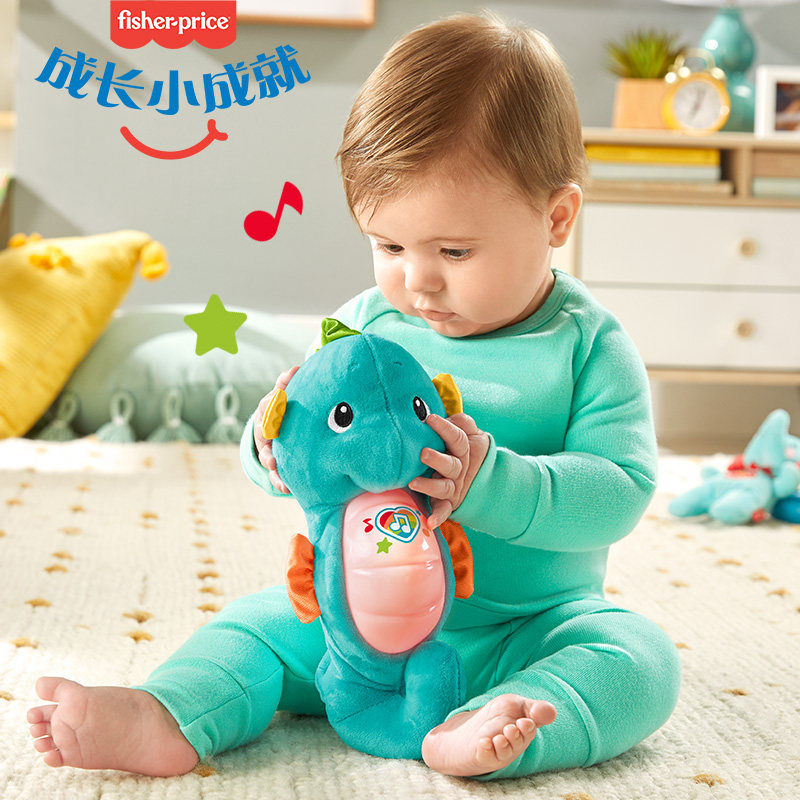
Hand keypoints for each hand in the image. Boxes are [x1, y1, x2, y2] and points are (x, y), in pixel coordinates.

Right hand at [254, 365, 298, 494]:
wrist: (283, 431)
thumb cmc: (286, 410)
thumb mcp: (285, 396)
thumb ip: (287, 383)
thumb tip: (296, 368)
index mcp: (268, 412)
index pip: (266, 406)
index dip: (270, 405)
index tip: (276, 402)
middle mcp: (265, 432)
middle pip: (263, 432)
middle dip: (267, 433)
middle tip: (272, 433)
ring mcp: (268, 450)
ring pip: (266, 456)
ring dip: (270, 460)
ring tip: (275, 464)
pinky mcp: (276, 467)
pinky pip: (275, 476)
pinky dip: (279, 481)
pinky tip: (286, 488)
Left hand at [409, 413, 489, 529]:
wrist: (480, 473)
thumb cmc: (462, 447)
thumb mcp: (468, 432)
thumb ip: (461, 423)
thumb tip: (450, 415)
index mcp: (463, 450)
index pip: (457, 438)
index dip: (445, 428)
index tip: (429, 419)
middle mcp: (459, 469)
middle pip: (451, 465)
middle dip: (437, 459)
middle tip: (423, 453)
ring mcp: (454, 486)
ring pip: (444, 487)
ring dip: (430, 486)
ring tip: (413, 483)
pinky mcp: (449, 502)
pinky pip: (445, 510)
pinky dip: (438, 517)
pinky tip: (429, 522)